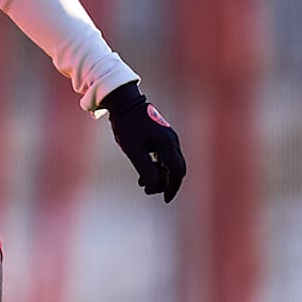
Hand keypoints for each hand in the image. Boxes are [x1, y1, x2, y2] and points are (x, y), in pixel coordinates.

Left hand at [103, 82, 186, 202]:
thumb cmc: (126, 125)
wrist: (124, 102)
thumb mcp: (132, 150)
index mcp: (167, 144)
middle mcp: (172, 140)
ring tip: (141, 182)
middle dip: (165, 183)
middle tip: (147, 190)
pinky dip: (158, 167)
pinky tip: (145, 171)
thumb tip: (155, 186)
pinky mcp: (163, 136)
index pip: (177, 171)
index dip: (172, 187)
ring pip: (171, 163)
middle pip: (177, 169)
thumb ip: (145, 169)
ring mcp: (169, 137)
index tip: (164, 198)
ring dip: (160, 175)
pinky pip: (166, 156)